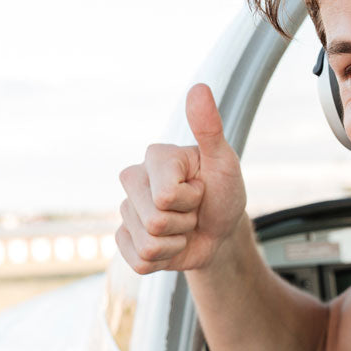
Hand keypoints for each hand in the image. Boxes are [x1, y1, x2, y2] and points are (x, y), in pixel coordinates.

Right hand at [116, 83, 246, 273]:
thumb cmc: (223, 191)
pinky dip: (164, 260)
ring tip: (184, 226)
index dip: (192, 200)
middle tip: (193, 210)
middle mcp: (133, 180)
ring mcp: (126, 211)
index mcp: (155, 157)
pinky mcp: (125, 240)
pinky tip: (170, 244)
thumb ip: (210, 128)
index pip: (167, 196)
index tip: (201, 189)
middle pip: (154, 222)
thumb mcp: (224, 162)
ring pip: (148, 245)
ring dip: (176, 243)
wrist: (221, 229)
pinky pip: (138, 262)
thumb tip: (199, 89)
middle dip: (184, 223)